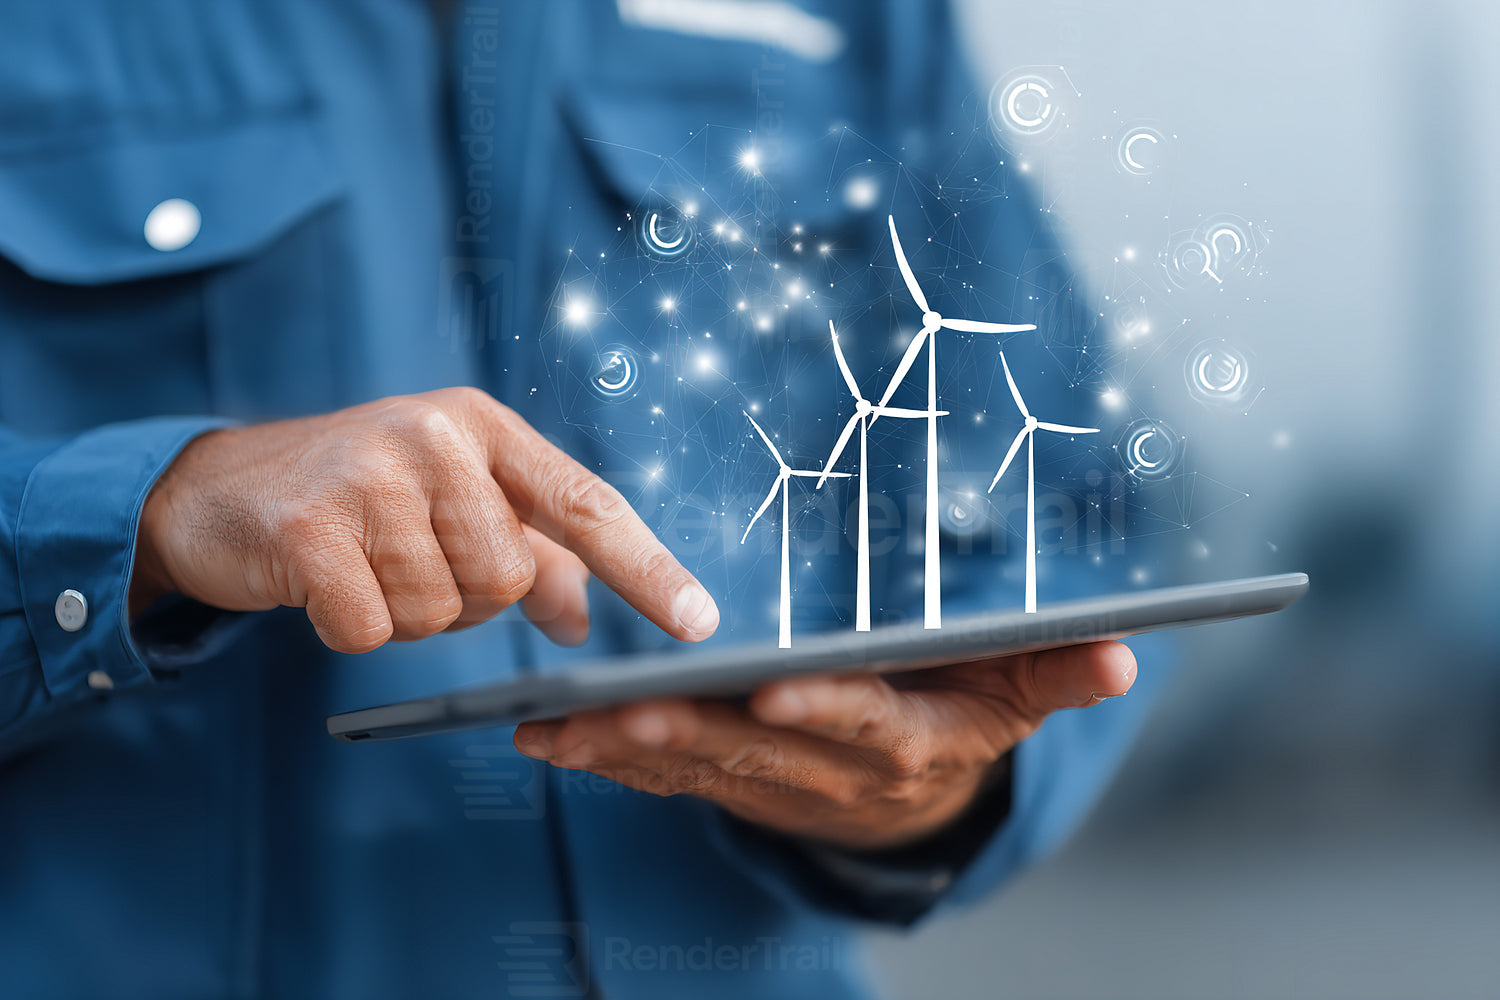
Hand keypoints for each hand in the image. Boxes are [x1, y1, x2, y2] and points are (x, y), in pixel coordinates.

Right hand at [131, 387, 717, 651]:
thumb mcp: (453, 504)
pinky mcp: (310, 525)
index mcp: (485, 426)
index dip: (648, 569)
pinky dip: (351, 628)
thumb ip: (530, 555)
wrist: (220, 487)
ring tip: (364, 564)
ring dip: (406, 614)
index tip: (699, 623)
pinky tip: (324, 583)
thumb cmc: (359, 496)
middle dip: (465, 599)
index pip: (587, 504)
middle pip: (507, 580)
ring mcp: (370, 473)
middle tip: (408, 560)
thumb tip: (583, 619)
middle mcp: (436, 435)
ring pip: (442, 611)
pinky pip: (372, 630)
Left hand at [513, 640, 1136, 849]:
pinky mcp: (726, 782)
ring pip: (695, 768)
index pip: (861, 724)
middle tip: (627, 707)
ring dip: (627, 751)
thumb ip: (1057, 673)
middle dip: (691, 732)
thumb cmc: (957, 721)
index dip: (821, 709)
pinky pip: (661, 779)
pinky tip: (547, 738)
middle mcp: (829, 772)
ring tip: (562, 724)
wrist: (907, 804)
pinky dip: (604, 761)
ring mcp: (770, 783)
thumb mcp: (1015, 696)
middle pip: (757, 750)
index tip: (774, 687)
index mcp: (900, 743)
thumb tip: (1126, 653)